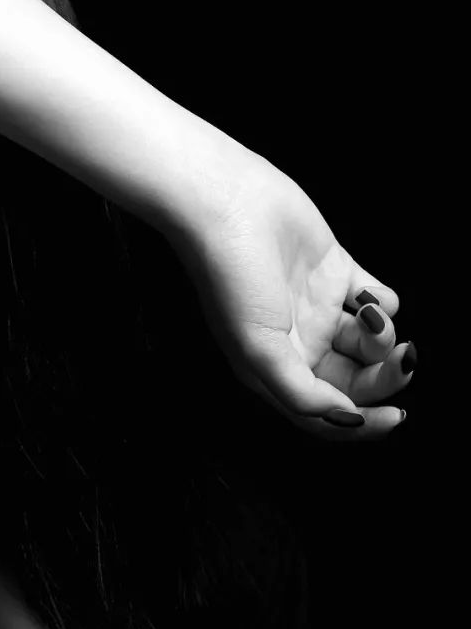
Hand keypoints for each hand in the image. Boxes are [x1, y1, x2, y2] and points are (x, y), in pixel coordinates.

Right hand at [175, 154, 412, 438]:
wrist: (229, 204)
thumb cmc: (230, 278)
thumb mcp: (258, 350)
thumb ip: (301, 393)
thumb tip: (346, 419)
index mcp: (274, 371)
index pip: (325, 414)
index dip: (362, 424)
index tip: (394, 415)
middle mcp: (297, 345)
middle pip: (355, 380)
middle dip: (382, 375)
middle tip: (399, 358)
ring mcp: (316, 309)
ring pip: (370, 343)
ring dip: (382, 336)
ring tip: (366, 314)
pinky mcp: (334, 272)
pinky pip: (375, 300)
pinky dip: (383, 303)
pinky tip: (365, 295)